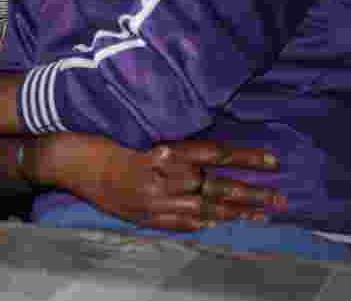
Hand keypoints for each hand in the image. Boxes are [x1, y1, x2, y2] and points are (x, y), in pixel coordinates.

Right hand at [39, 134, 286, 231]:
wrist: (69, 158)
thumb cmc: (102, 134)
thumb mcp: (140, 127)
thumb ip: (173, 139)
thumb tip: (206, 145)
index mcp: (165, 150)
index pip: (216, 154)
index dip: (246, 158)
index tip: (273, 160)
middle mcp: (164, 177)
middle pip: (218, 186)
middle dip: (253, 193)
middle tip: (282, 198)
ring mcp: (154, 201)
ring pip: (206, 209)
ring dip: (237, 212)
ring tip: (263, 214)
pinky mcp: (143, 216)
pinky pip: (181, 223)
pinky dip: (204, 223)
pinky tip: (222, 222)